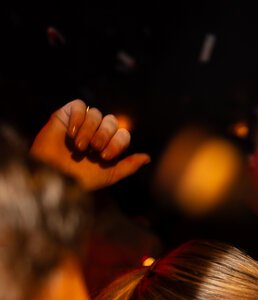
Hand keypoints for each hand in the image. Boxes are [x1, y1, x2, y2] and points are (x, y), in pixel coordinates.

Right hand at [30, 99, 149, 189]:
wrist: (55, 175)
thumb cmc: (80, 179)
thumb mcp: (109, 175)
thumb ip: (128, 166)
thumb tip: (148, 157)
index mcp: (108, 146)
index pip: (123, 135)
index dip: (118, 143)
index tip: (105, 156)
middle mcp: (97, 132)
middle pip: (112, 122)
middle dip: (105, 136)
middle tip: (94, 150)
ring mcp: (83, 122)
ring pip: (96, 114)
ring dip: (90, 131)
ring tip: (80, 147)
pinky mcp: (67, 114)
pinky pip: (80, 106)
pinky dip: (78, 119)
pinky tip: (71, 134)